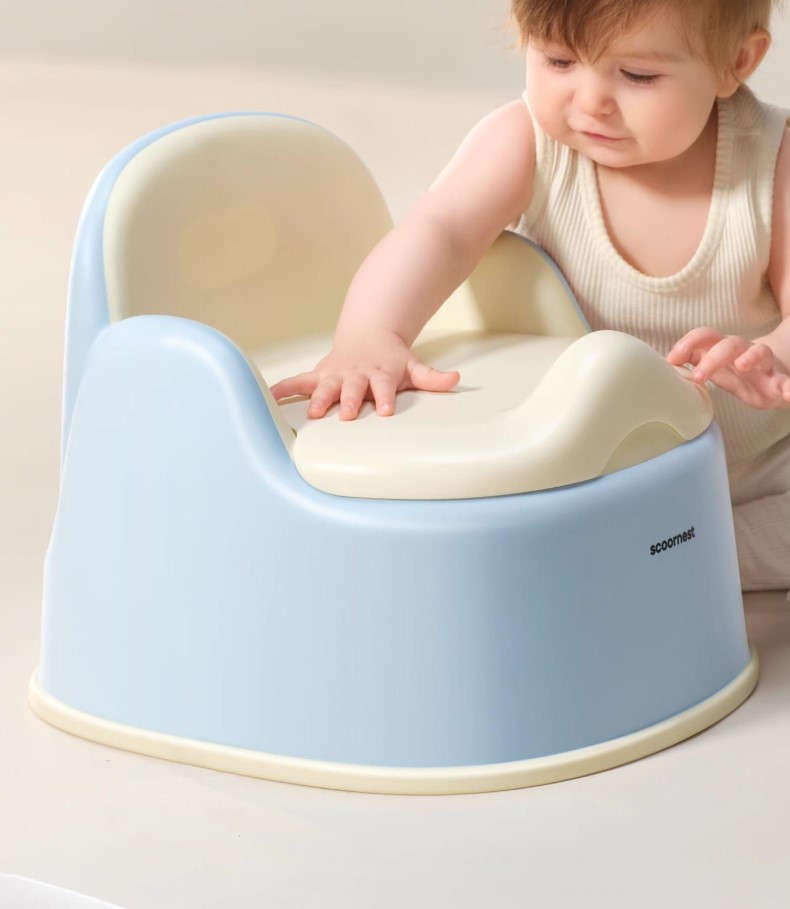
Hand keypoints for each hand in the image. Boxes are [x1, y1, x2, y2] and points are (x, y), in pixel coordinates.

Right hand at [269, 329, 459, 419]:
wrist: (368, 335)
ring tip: (312, 413)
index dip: (385, 398)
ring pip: (324, 387)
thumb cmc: (391, 359)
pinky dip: (283, 389)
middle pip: (352, 389)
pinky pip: (298, 382)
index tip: (386, 411)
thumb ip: (433, 378)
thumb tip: (455, 380)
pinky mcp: (318, 375)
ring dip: (317, 398)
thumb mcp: (413, 366)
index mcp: (379, 375)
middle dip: (349, 401)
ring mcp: (334, 375)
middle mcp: (355, 375)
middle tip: (348, 416)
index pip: (384, 388)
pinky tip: (268, 398)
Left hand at [666, 327, 789, 408]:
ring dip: (751, 357)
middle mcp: (744, 351)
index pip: (706, 336)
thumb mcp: (713, 369)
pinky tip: (788, 394)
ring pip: (761, 352)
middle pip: (729, 344)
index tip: (672, 358)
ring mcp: (764, 365)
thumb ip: (691, 364)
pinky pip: (788, 382)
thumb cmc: (735, 372)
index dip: (689, 343)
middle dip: (711, 358)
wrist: (772, 377)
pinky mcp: (780, 382)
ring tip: (742, 366)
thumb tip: (660, 365)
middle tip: (696, 377)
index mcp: (723, 348)